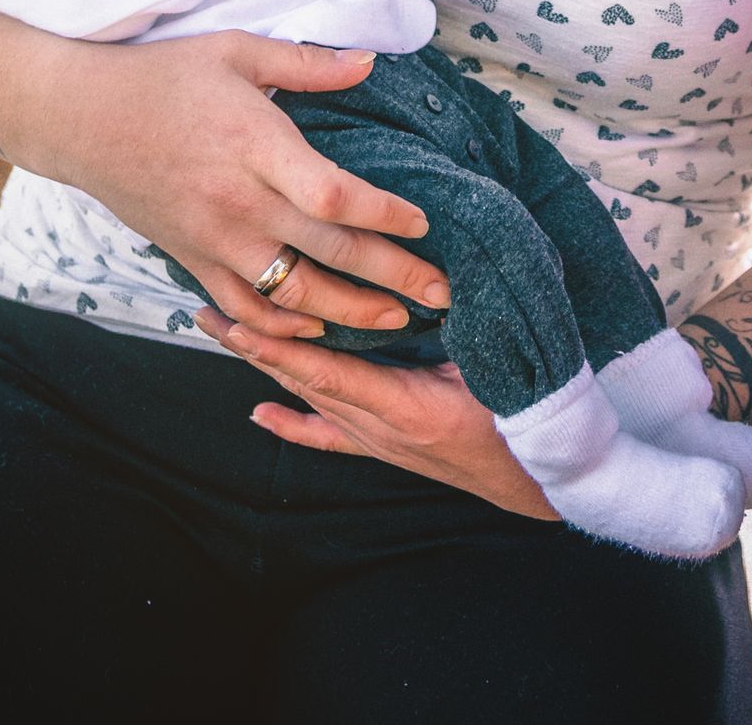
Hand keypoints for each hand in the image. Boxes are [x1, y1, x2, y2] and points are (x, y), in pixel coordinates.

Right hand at [5, 28, 452, 334]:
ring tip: (397, 320)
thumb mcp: (238, 51)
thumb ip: (309, 62)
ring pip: (292, 295)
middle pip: (329, 255)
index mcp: (258, 148)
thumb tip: (371, 60)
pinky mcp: (191, 261)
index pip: (335, 198)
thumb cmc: (163, 75)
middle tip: (444, 294)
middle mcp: (240, 204)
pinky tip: (318, 329)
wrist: (80, 118)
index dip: (386, 218)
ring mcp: (213, 241)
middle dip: (394, 279)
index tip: (425, 224)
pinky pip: (243, 310)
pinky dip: (283, 328)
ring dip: (350, 314)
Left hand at [214, 327, 559, 520]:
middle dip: (253, 345)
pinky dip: (293, 423)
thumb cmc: (526, 413)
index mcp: (407, 406)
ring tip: (224, 333)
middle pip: (304, 381)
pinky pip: (331, 435)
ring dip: (266, 366)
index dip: (280, 347)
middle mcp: (382, 428)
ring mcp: (381, 442)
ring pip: (311, 398)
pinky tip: (260, 414)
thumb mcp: (497, 361)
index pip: (328, 372)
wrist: (544, 476)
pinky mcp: (388, 448)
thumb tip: (433, 275)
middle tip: (206, 310)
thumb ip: (463, 322)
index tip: (238, 321)